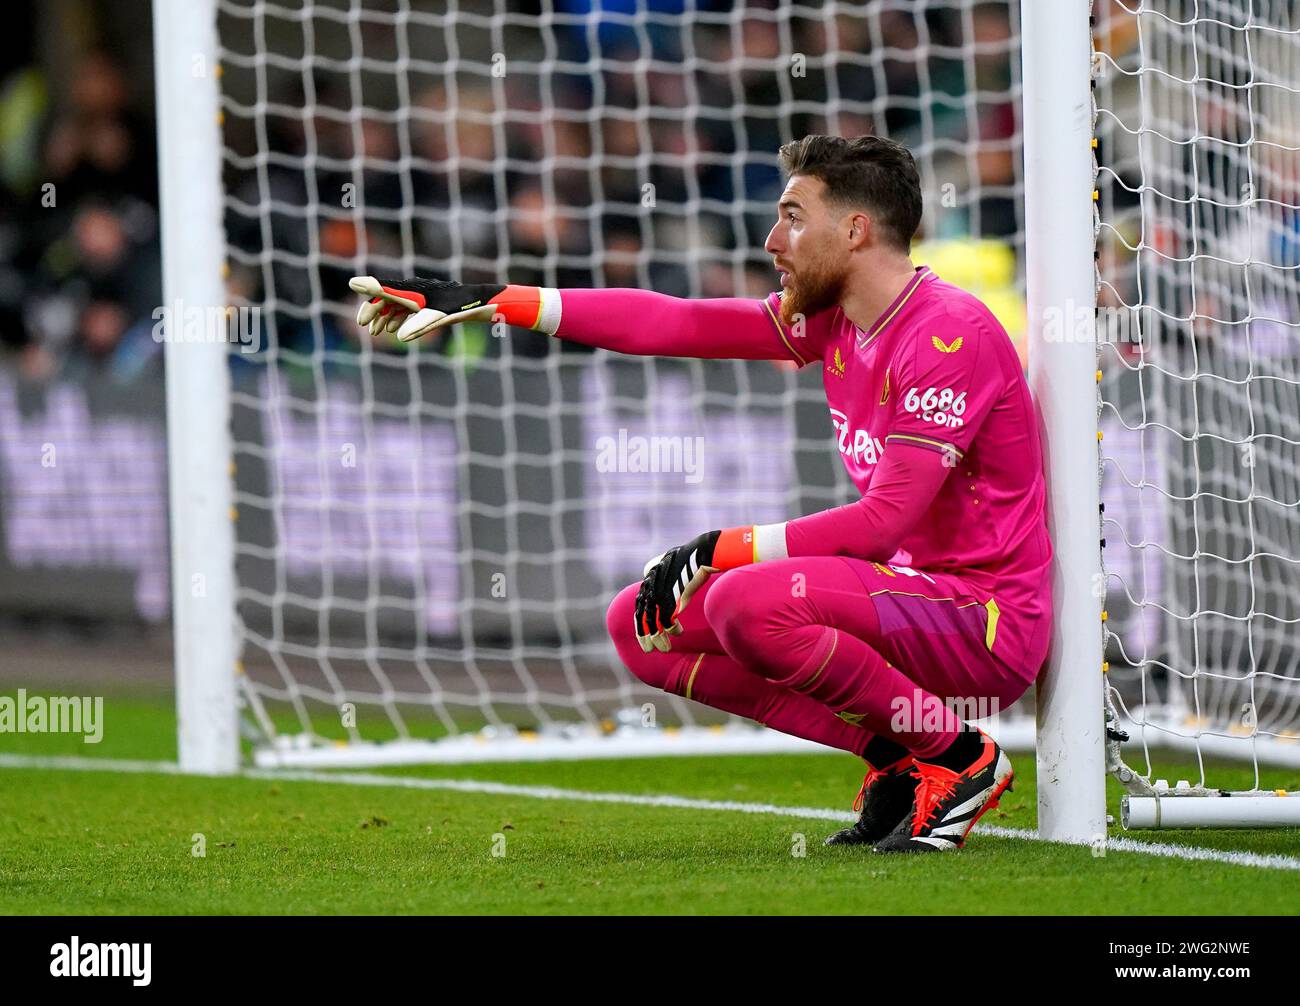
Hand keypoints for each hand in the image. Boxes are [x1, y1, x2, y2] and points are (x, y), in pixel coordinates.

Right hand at [349, 276, 508, 342]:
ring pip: (394, 303)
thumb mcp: (437, 319)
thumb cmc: (457, 308)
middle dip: (373, 310)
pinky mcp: (425, 300)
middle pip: (386, 296)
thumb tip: (399, 338)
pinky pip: (404, 307)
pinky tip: (392, 329)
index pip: (385, 287)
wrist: (475, 302)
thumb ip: (418, 327)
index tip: (352, 284)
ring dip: (383, 316)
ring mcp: (418, 294)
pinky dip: (395, 317)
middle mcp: (412, 289)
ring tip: (376, 332)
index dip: (368, 287)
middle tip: (364, 326)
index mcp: (412, 290)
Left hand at [634, 530, 722, 652]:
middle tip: (648, 650)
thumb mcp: (666, 560)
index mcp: (648, 581)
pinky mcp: (672, 598)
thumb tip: (646, 571)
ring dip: (658, 638)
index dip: (640, 623)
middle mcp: (651, 588)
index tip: (644, 635)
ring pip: (654, 623)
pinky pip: (668, 621)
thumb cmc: (687, 556)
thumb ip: (655, 568)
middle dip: (644, 636)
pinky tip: (678, 633)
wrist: (700, 553)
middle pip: (643, 617)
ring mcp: (660, 593)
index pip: (639, 607)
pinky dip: (672, 629)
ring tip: (664, 649)